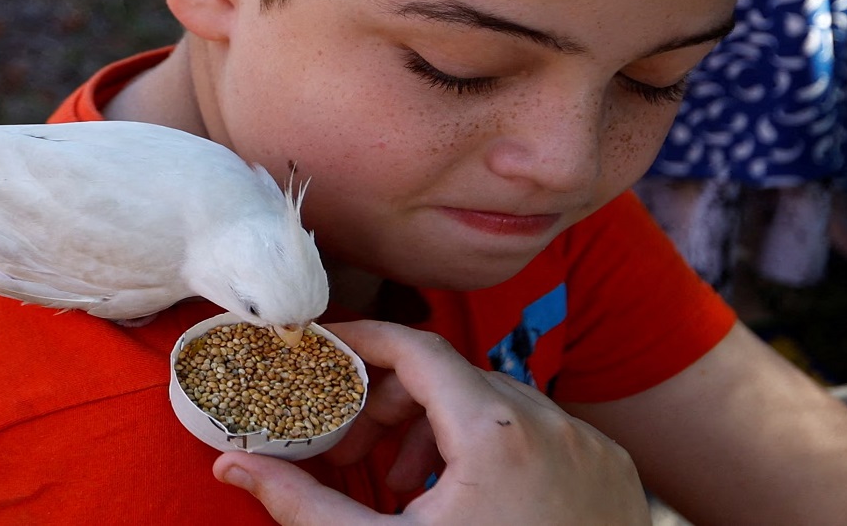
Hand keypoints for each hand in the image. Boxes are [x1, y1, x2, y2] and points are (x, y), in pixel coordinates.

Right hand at [212, 320, 649, 524]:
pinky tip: (473, 500)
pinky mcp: (615, 470)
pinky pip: (545, 432)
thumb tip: (232, 468)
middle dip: (396, 403)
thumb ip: (305, 505)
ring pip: (501, 404)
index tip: (326, 350)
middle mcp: (552, 424)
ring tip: (410, 484)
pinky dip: (499, 448)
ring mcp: (591, 446)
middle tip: (357, 450)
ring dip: (445, 428)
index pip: (417, 349)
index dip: (364, 341)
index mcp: (494, 434)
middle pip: (455, 377)